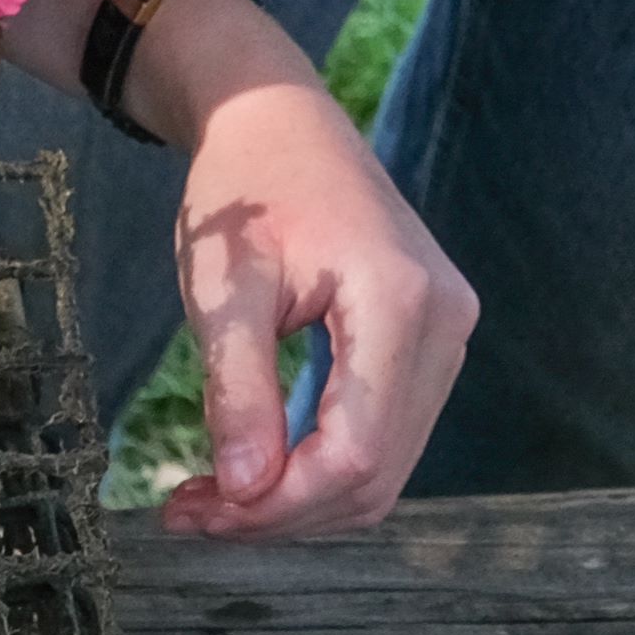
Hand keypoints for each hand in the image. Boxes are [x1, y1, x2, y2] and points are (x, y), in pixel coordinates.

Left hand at [145, 10, 472, 539]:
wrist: (279, 122)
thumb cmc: (246, 190)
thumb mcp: (224, 291)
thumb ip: (239, 391)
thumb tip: (245, 491)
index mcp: (402, 304)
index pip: (356, 453)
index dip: (277, 505)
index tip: (196, 511)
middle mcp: (446, 325)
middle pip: (375, 475)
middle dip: (279, 512)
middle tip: (188, 512)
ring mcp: (446, 335)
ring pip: (382, 470)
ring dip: (296, 500)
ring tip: (208, 495)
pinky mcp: (427, 345)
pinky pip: (381, 437)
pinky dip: (316, 469)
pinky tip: (250, 467)